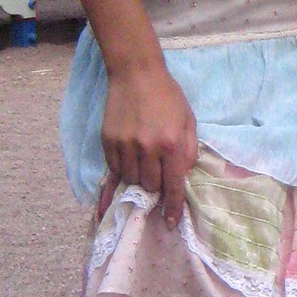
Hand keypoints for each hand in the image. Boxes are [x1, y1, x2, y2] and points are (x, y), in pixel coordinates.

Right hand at [99, 57, 198, 219]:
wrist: (136, 73)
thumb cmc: (168, 97)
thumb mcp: (188, 121)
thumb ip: (188, 151)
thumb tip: (182, 178)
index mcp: (171, 144)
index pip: (172, 187)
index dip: (171, 208)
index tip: (170, 223)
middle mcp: (147, 148)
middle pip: (150, 187)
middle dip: (155, 188)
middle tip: (157, 177)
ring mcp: (125, 145)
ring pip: (130, 181)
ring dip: (138, 180)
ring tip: (143, 166)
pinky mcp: (108, 141)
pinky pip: (113, 170)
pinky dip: (121, 171)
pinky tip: (127, 162)